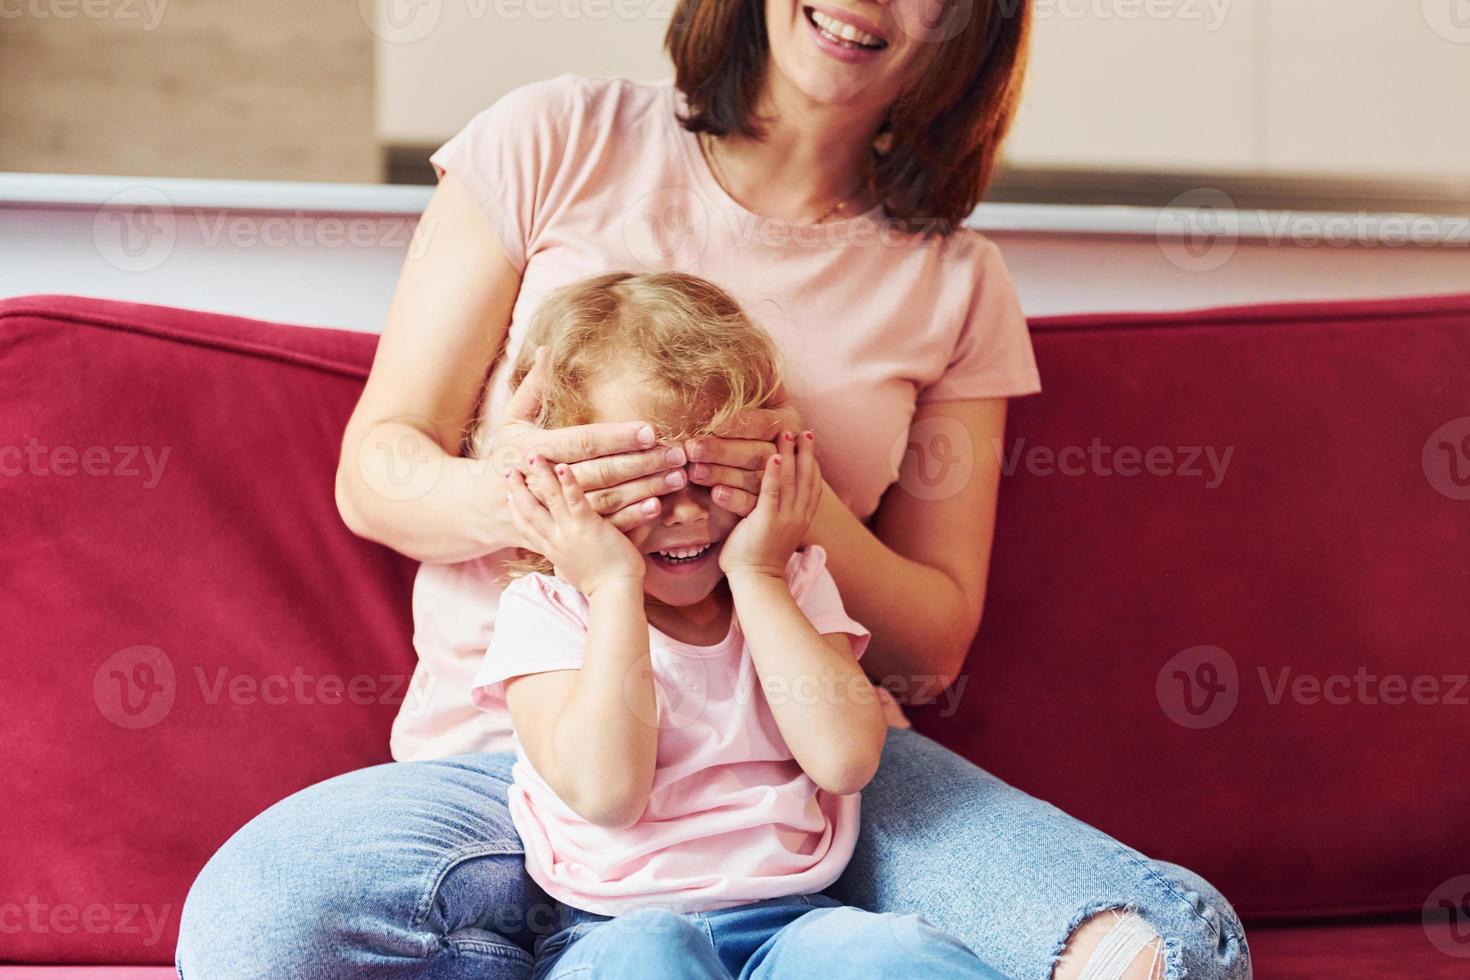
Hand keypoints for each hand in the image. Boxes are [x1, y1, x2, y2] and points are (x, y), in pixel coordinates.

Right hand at [493, 346, 688, 531]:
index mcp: (532, 449)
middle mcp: (544, 481)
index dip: (619, 438)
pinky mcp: (565, 530)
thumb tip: (548, 350)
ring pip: (608, 500)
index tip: (652, 431)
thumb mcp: (511, 420)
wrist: (485, 509)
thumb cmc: (505, 456)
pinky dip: (633, 518)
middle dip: (643, 463)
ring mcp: (555, 510)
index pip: (584, 442)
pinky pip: (603, 525)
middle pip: (602, 472)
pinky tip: (658, 506)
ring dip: (645, 490)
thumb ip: (533, 387)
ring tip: (677, 477)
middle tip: (677, 455)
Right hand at [505, 454, 648, 595]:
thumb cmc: (602, 586)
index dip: (515, 513)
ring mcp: (569, 532)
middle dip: (516, 490)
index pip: (526, 530)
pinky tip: (562, 465)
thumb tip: (563, 569)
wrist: (614, 594)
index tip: (506, 499)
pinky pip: (574, 499)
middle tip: (507, 471)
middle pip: (528, 511)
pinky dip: (568, 482)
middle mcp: (555, 540)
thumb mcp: (574, 575)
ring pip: (548, 499)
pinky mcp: (587, 526)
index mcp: (553, 552)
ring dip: (539, 476)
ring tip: (532, 456)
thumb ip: (567, 565)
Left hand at [685, 393, 802, 516]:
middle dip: (722, 450)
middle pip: (756, 451)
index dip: (739, 423)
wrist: (750, 476)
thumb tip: (741, 354)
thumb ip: (746, 385)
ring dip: (722, 474)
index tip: (713, 423)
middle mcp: (789, 450)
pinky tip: (713, 495)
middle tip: (692, 448)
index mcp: (787, 421)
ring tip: (694, 471)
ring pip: (752, 477)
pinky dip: (733, 499)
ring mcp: (783, 480)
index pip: (763, 422)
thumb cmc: (740, 431)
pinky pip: (752, 503)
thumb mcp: (745, 407)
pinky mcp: (770, 508)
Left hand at [719, 431, 820, 580]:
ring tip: (787, 433)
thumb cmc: (758, 560)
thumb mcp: (776, 533)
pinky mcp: (766, 521)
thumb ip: (777, 514)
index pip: (813, 487)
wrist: (756, 582)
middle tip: (804, 430)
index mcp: (802, 520)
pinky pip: (772, 492)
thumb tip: (772, 501)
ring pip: (792, 480)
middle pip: (807, 478)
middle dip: (806, 452)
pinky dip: (775, 473)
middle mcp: (798, 517)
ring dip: (791, 454)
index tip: (810, 443)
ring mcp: (784, 518)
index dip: (813, 463)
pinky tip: (775, 455)